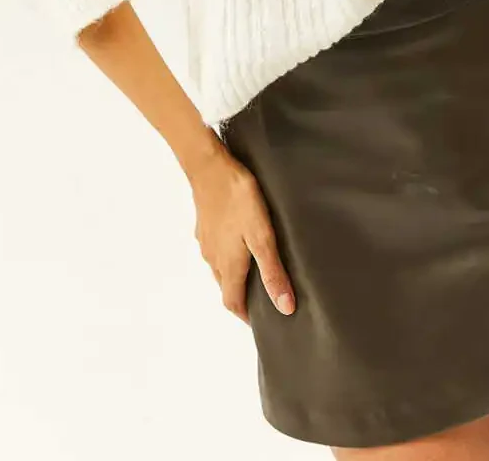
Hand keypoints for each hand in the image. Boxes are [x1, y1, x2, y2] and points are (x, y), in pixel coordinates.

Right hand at [188, 133, 295, 324]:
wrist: (210, 166)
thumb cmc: (239, 200)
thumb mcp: (262, 236)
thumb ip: (273, 271)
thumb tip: (284, 308)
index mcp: (229, 265)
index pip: (233, 303)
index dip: (246, 316)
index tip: (262, 323)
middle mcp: (213, 258)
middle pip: (226, 287)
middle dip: (242, 297)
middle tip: (263, 297)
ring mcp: (206, 241)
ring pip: (219, 269)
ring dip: (234, 276)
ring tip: (255, 270)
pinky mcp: (204, 226)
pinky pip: (215, 249)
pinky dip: (227, 256)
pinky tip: (239, 241)